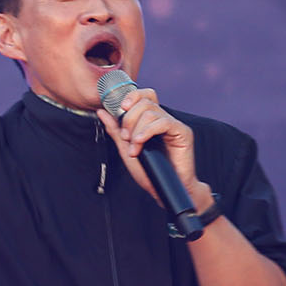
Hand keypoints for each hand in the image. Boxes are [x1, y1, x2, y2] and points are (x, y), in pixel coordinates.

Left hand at [94, 86, 204, 206]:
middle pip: (145, 101)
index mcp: (151, 121)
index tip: (120, 108)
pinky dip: (147, 131)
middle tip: (126, 137)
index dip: (132, 96)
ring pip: (152, 112)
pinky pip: (163, 122)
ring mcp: (174, 125)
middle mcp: (164, 119)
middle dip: (129, 118)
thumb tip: (102, 112)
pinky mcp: (183, 132)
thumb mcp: (126, 148)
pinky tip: (140, 143)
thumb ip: (115, 129)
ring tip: (134, 147)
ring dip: (137, 130)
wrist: (164, 189)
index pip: (144, 96)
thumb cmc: (148, 172)